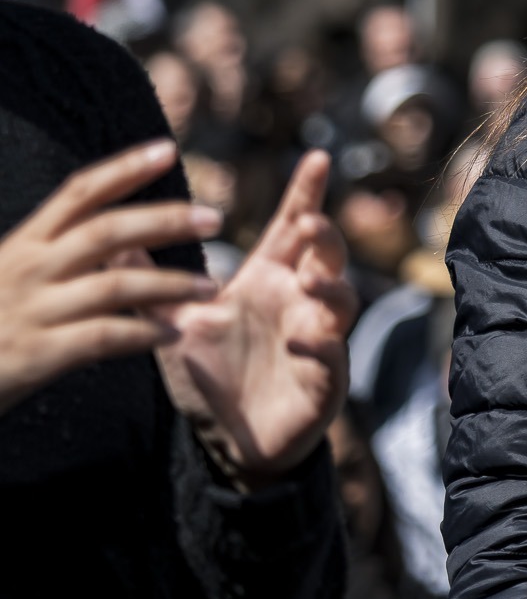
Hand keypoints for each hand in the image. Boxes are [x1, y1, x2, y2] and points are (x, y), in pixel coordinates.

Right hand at [0, 140, 220, 415]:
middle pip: (106, 232)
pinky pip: (103, 337)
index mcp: (23, 245)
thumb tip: (117, 243)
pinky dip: (144, 333)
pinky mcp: (34, 355)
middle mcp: (28, 270)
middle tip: (214, 218)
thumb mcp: (7, 278)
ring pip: (116, 286)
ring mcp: (31, 311)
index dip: (124, 168)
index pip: (78, 194)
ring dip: (171, 284)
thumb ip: (53, 258)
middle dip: (164, 221)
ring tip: (210, 287)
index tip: (168, 149)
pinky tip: (172, 335)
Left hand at [152, 150, 357, 486]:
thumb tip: (113, 239)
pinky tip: (299, 339)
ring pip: (341, 299)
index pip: (291, 227)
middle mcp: (299, 301)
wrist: (228, 441)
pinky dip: (319, 342)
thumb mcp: (176, 324)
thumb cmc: (212, 375)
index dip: (307, 193)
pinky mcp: (323, 376)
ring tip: (309, 278)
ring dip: (331, 285)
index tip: (318, 157)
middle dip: (325, 235)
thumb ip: (151, 284)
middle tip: (308, 223)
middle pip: (327, 255)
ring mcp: (317, 336)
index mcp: (269, 280)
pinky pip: (331, 352)